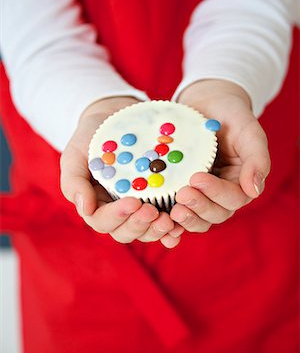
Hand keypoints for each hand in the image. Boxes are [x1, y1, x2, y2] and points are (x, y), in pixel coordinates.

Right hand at [60, 97, 181, 247]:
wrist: (112, 119)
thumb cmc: (89, 138)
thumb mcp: (75, 155)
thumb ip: (74, 182)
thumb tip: (85, 209)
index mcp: (95, 205)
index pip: (102, 221)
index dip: (117, 216)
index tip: (133, 201)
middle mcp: (116, 212)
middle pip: (125, 232)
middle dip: (139, 225)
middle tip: (153, 212)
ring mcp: (137, 209)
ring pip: (145, 231)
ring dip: (156, 230)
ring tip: (170, 220)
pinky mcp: (155, 201)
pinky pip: (162, 221)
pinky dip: (171, 229)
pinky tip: (180, 226)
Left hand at [170, 79, 269, 232]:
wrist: (207, 104)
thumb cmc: (231, 115)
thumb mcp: (248, 131)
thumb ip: (257, 159)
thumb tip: (254, 191)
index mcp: (241, 182)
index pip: (233, 198)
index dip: (216, 192)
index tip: (197, 178)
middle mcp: (222, 193)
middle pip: (215, 214)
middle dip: (199, 207)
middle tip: (182, 195)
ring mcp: (202, 194)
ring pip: (197, 218)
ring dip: (186, 218)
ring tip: (172, 211)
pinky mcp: (181, 190)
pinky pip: (177, 209)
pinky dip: (170, 218)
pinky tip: (159, 216)